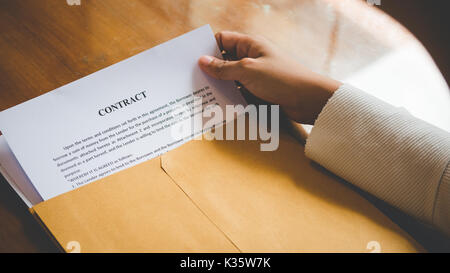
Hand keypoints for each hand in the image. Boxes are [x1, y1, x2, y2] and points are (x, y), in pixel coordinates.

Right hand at [198, 31, 341, 123]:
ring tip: (201, 95)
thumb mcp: (248, 71)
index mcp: (250, 44)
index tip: (191, 59)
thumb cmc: (282, 78)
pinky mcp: (259, 91)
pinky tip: (218, 104)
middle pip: (224, 60)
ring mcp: (255, 75)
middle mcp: (251, 57)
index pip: (222, 40)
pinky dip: (230, 97)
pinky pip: (239, 91)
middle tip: (192, 80)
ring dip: (219, 85)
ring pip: (230, 78)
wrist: (309, 100)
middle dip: (210, 69)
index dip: (207, 47)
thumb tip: (202, 61)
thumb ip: (224, 68)